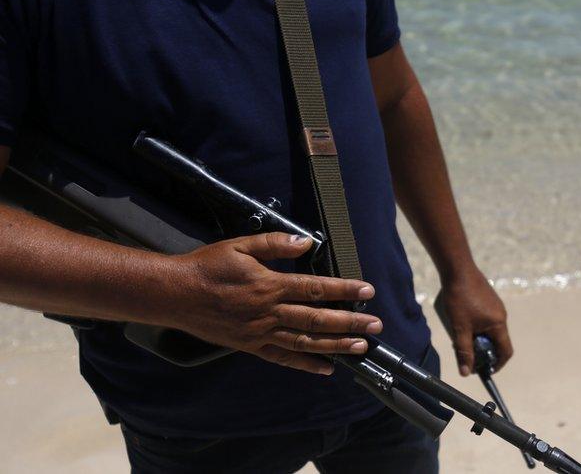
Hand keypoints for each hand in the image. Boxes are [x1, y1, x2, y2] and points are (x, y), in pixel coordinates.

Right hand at [167, 232, 382, 374]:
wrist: (175, 294)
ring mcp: (260, 332)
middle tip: (375, 326)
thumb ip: (275, 243)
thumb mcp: (240, 245)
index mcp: (269, 285)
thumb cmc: (207, 267)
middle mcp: (269, 312)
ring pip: (305, 341)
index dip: (344, 289)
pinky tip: (326, 368)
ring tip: (360, 347)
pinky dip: (306, 364)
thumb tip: (305, 242)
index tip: (366, 290)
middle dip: (350, 322)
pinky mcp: (251, 346)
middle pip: (317, 318)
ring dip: (335, 345)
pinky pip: (283, 358)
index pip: (315, 288)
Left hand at [434, 269, 511, 376]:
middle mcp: (501, 315)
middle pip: (497, 341)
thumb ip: (463, 350)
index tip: (485, 371)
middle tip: (467, 354)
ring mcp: (495, 306)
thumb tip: (466, 372)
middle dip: (483, 351)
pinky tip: (461, 321)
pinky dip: (476, 326)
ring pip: (490, 329)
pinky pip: (485, 319)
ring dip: (478, 338)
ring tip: (461, 336)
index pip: (506, 351)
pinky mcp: (488, 299)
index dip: (497, 364)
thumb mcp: (459, 328)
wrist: (457, 268)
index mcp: (499, 323)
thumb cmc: (459, 298)